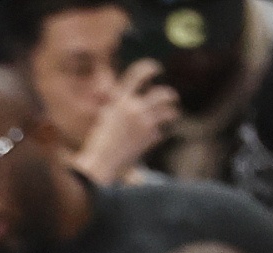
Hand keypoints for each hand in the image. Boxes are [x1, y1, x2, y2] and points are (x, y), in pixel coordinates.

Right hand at [73, 60, 178, 184]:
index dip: (150, 68)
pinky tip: (154, 138)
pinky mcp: (148, 137)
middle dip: (170, 95)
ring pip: (167, 111)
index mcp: (120, 98)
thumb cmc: (99, 142)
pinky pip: (159, 132)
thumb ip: (119, 103)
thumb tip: (130, 95)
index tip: (157, 69)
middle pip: (161, 93)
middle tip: (172, 97)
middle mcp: (133, 107)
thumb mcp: (106, 116)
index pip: (139, 73)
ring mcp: (143, 121)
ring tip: (173, 114)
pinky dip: (157, 135)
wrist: (100, 164)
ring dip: (172, 112)